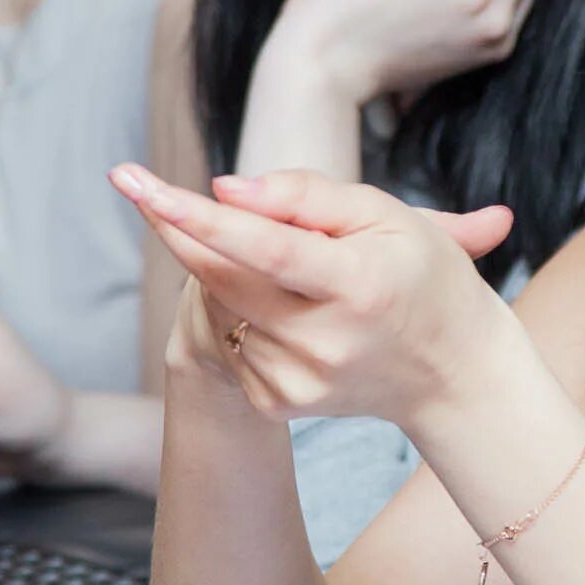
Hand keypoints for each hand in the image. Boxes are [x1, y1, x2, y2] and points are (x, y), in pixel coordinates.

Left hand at [110, 163, 513, 425]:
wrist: (450, 373)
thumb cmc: (418, 274)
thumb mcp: (385, 214)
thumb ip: (306, 195)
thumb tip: (224, 189)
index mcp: (361, 286)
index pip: (267, 248)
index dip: (200, 217)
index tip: (140, 186)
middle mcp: (327, 343)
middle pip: (224, 276)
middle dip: (175, 225)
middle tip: (134, 181)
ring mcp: (300, 381)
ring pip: (222, 304)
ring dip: (220, 266)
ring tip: (272, 258)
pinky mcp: (279, 404)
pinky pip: (232, 339)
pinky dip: (240, 310)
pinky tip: (280, 306)